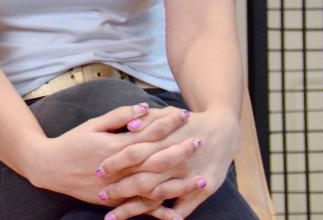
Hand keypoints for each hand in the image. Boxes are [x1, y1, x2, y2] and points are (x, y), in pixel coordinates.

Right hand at [21, 102, 190, 213]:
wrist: (49, 167)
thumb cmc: (72, 142)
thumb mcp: (93, 124)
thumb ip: (120, 116)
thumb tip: (145, 109)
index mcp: (115, 145)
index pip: (147, 132)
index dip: (167, 124)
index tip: (186, 115)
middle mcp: (119, 168)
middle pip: (156, 160)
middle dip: (180, 151)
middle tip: (201, 142)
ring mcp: (117, 187)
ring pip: (153, 187)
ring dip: (178, 184)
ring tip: (201, 180)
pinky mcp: (114, 202)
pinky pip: (140, 208)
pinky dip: (159, 212)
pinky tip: (178, 214)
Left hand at [95, 108, 239, 218]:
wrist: (224, 130)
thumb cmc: (188, 122)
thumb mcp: (167, 114)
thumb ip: (147, 119)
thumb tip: (129, 126)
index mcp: (166, 141)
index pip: (134, 153)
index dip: (115, 163)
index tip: (98, 170)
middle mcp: (177, 161)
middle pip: (143, 178)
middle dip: (120, 189)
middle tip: (100, 195)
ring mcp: (190, 177)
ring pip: (158, 197)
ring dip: (134, 209)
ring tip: (112, 217)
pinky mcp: (203, 189)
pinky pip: (182, 208)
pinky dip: (165, 216)